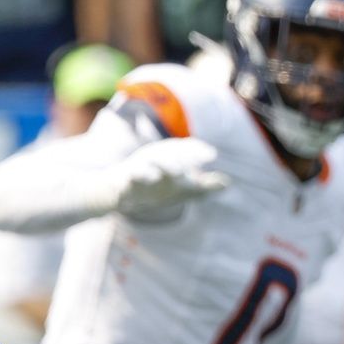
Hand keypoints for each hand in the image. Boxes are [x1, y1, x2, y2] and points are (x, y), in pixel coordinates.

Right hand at [114, 138, 228, 218]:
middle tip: (204, 158)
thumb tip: (227, 184)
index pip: (185, 150)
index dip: (198, 151)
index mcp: (169, 157)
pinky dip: (141, 175)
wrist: (117, 194)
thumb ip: (203, 186)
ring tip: (179, 171)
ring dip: (166, 164)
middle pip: (171, 152)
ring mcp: (140, 167)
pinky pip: (133, 175)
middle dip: (184, 156)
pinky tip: (152, 178)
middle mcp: (155, 158)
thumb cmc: (152, 186)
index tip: (213, 156)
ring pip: (153, 161)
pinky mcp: (126, 179)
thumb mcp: (179, 187)